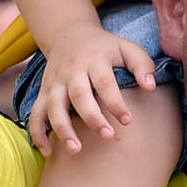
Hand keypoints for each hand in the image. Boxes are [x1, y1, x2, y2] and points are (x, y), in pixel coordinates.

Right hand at [34, 23, 158, 154]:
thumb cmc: (105, 47)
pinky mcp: (43, 92)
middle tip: (108, 136)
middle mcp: (72, 71)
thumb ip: (142, 64)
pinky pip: (35, 113)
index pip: (104, 82)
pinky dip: (37, 132)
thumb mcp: (126, 48)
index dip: (115, 102)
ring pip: (53, 106)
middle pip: (78, 95)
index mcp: (94, 60)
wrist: (69, 34)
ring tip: (75, 150)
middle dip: (91, 117)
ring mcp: (54, 82)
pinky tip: (47, 151)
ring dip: (62, 129)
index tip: (127, 120)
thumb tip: (150, 87)